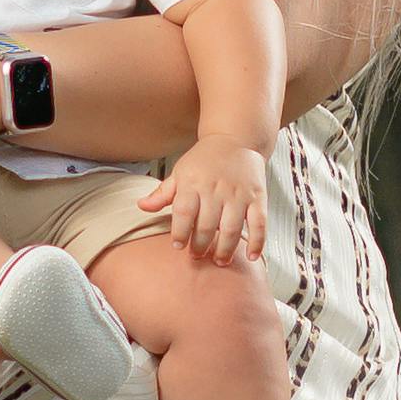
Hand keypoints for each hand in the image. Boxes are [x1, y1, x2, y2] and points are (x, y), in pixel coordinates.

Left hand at [142, 135, 268, 265]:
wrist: (235, 139)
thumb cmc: (204, 160)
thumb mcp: (180, 172)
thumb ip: (163, 193)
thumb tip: (141, 206)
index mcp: (193, 183)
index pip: (184, 212)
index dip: (180, 232)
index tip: (178, 246)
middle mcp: (216, 189)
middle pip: (207, 225)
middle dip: (201, 245)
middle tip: (197, 256)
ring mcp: (238, 194)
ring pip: (232, 228)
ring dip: (225, 249)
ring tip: (219, 260)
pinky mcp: (257, 197)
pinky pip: (259, 223)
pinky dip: (257, 241)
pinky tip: (251, 256)